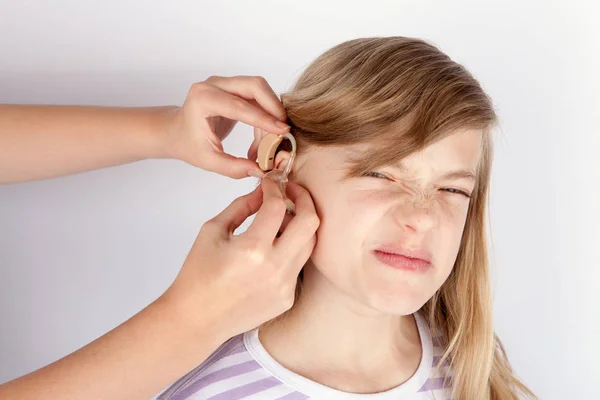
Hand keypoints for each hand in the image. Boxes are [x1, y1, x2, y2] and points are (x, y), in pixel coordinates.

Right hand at [162, 176, 318, 337]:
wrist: (197, 319)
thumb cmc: (198, 275)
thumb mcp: (212, 231)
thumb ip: (241, 206)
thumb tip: (262, 192)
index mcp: (252, 249)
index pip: (278, 206)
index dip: (275, 188)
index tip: (271, 184)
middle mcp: (275, 268)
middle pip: (311, 222)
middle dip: (304, 199)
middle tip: (292, 192)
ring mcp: (285, 286)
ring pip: (310, 244)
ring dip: (300, 225)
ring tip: (282, 219)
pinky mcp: (288, 298)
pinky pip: (299, 264)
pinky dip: (291, 249)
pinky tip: (273, 248)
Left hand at [165, 75, 289, 178]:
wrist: (176, 131)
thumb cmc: (188, 144)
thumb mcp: (207, 160)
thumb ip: (232, 167)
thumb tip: (259, 170)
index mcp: (203, 99)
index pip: (240, 106)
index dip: (263, 119)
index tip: (282, 131)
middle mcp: (214, 85)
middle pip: (254, 86)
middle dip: (273, 106)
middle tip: (284, 130)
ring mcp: (224, 83)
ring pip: (259, 89)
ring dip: (270, 113)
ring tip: (268, 142)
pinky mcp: (233, 87)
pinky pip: (257, 97)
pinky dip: (264, 115)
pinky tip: (261, 137)